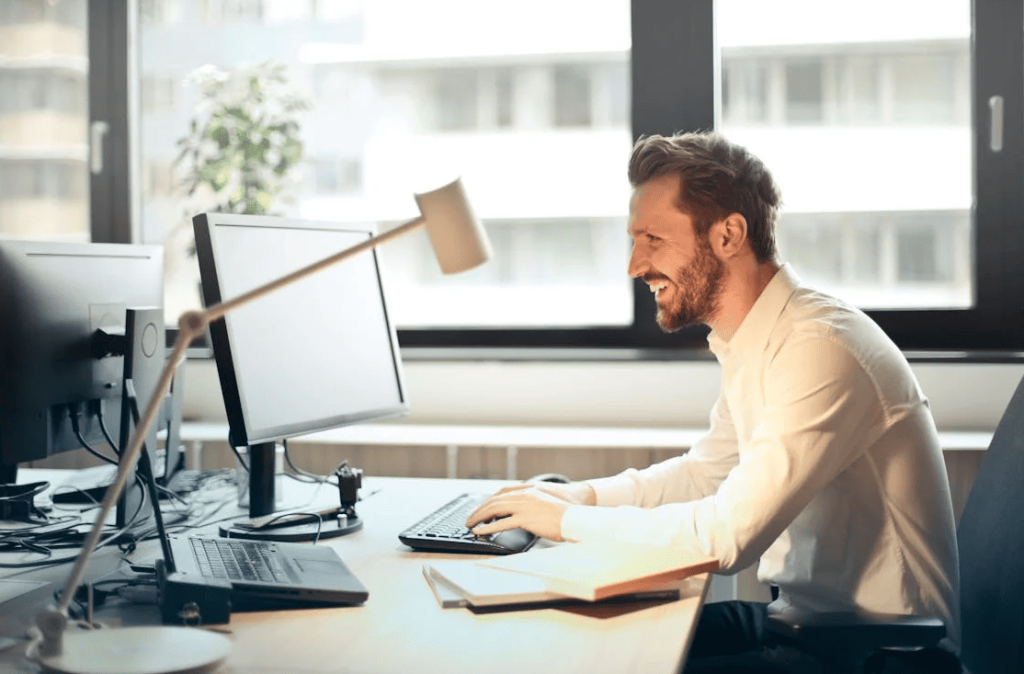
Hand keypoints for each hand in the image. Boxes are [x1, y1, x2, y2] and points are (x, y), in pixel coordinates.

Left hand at [465, 481, 595, 541]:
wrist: (577, 517)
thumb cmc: (565, 513)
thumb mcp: (544, 503)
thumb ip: (530, 505)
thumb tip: (519, 514)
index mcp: (529, 490)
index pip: (502, 492)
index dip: (489, 500)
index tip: (481, 508)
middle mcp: (524, 495)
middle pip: (494, 500)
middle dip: (480, 509)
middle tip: (470, 518)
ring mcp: (524, 506)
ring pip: (495, 509)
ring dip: (479, 517)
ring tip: (470, 525)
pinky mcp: (526, 518)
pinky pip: (502, 523)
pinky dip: (488, 527)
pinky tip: (480, 531)